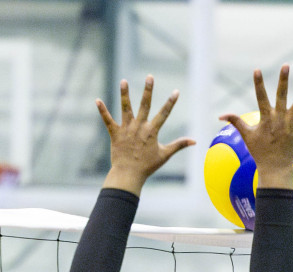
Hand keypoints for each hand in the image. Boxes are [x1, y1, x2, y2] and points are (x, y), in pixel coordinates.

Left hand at [98, 76, 196, 195]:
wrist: (128, 175)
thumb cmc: (147, 166)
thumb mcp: (165, 155)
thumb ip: (179, 145)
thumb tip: (195, 141)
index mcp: (152, 131)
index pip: (164, 114)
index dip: (171, 102)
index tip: (176, 91)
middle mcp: (139, 127)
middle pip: (145, 105)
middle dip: (148, 90)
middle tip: (150, 76)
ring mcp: (126, 129)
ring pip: (125, 108)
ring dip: (124, 94)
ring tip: (123, 81)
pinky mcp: (115, 134)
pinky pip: (107, 120)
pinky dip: (102, 111)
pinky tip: (97, 100)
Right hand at [219, 65, 292, 190]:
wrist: (274, 168)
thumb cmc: (259, 151)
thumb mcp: (246, 135)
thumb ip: (235, 121)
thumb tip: (220, 115)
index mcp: (266, 118)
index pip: (260, 97)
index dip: (258, 83)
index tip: (257, 70)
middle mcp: (279, 119)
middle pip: (282, 96)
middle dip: (283, 80)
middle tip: (285, 66)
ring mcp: (291, 124)